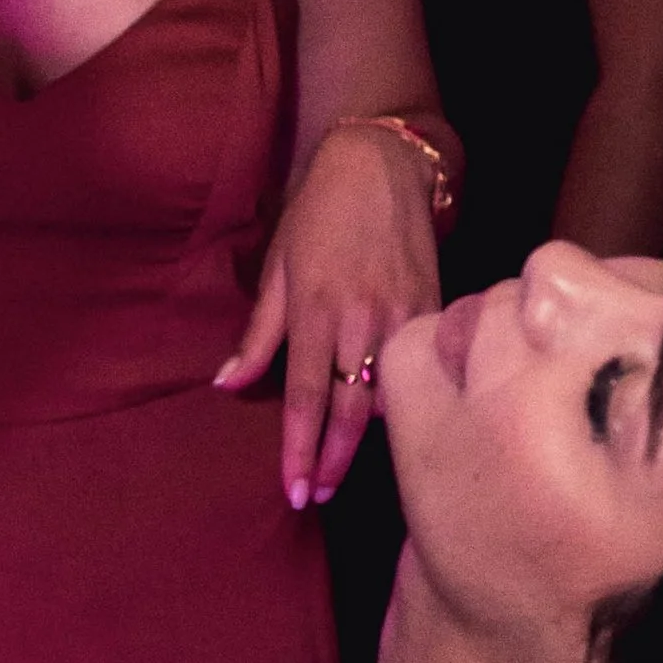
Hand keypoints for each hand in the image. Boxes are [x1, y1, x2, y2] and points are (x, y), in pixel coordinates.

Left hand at [215, 119, 442, 510]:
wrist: (385, 166)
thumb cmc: (319, 213)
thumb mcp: (277, 266)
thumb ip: (258, 332)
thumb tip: (228, 383)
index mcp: (315, 310)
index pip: (306, 397)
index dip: (299, 449)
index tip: (295, 490)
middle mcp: (360, 319)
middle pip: (350, 411)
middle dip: (334, 460)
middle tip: (319, 496)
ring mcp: (402, 316)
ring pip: (390, 396)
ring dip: (368, 437)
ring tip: (346, 467)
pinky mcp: (434, 308)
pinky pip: (418, 367)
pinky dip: (403, 398)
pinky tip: (389, 419)